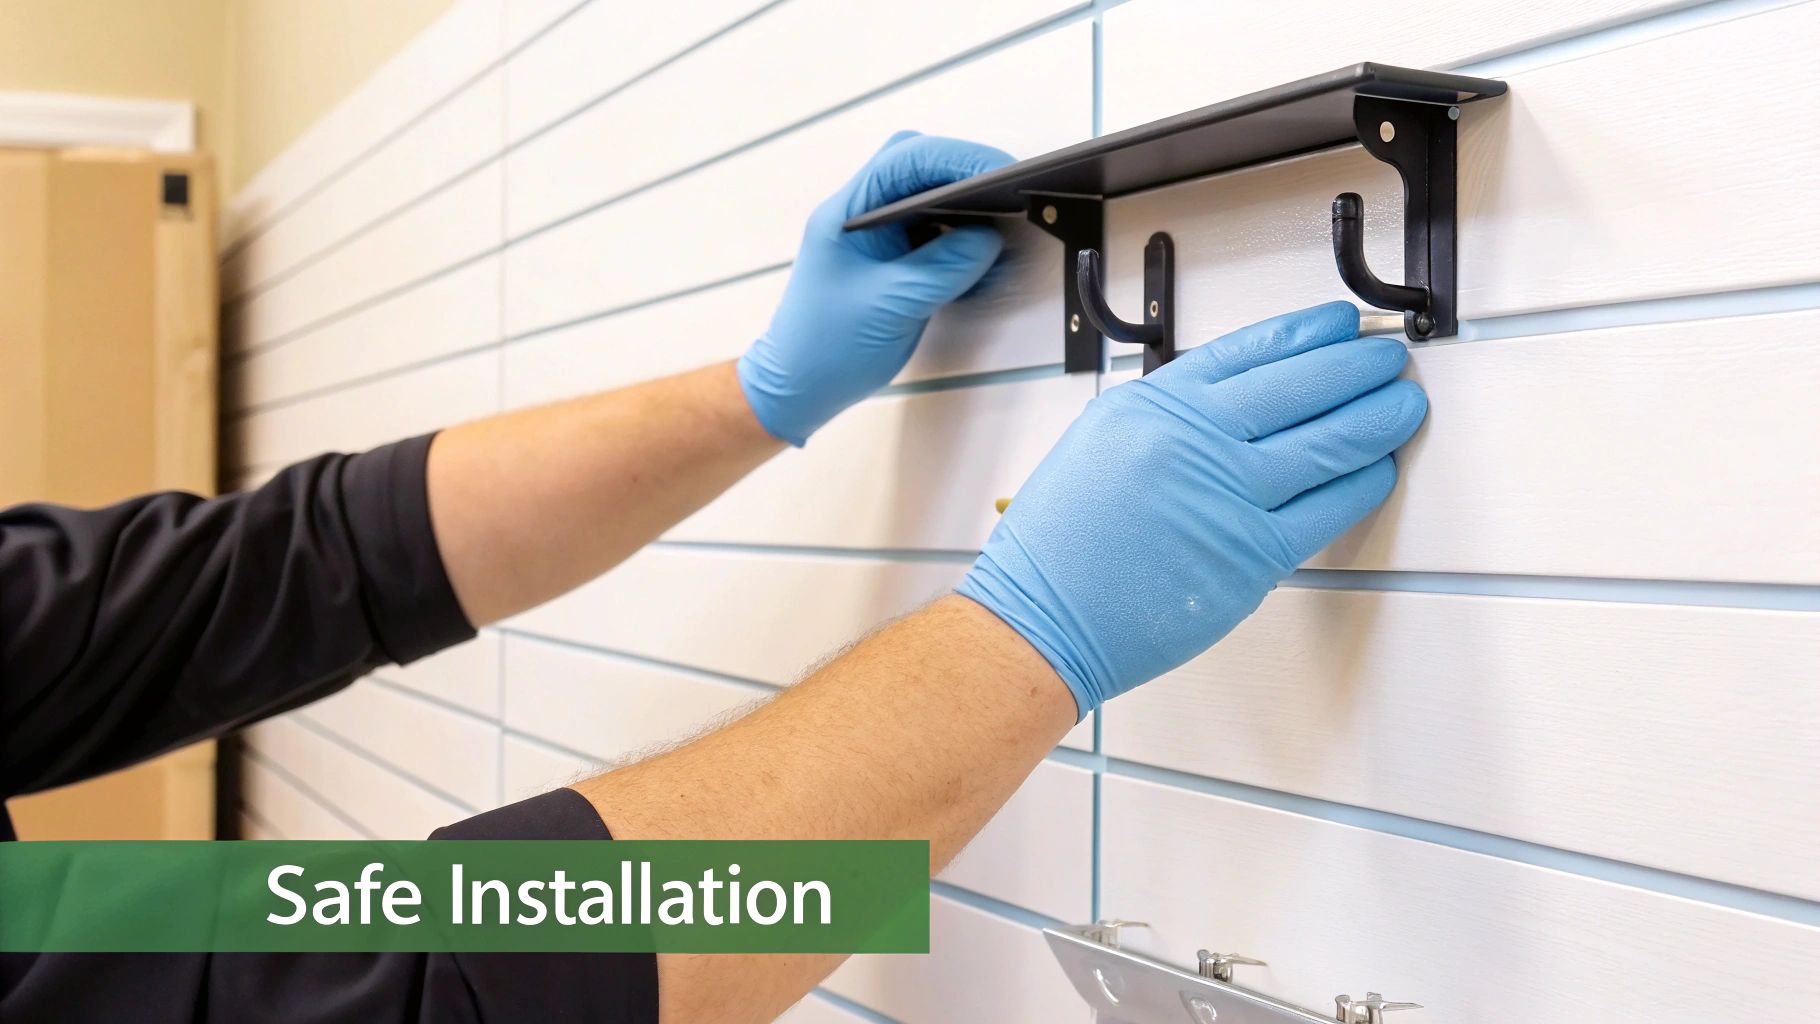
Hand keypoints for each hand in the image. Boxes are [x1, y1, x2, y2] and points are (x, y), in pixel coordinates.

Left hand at [737, 131, 1012, 445]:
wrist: (799, 387)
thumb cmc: (827, 347)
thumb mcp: (891, 306)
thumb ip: (943, 268)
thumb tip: (990, 238)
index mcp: (848, 210)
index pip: (907, 158)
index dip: (960, 158)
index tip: (1003, 172)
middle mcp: (863, 213)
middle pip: (920, 168)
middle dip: (967, 175)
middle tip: (1010, 195)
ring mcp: (878, 236)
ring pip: (930, 200)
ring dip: (967, 209)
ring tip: (1004, 226)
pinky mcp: (893, 260)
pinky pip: (934, 235)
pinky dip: (962, 241)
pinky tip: (984, 258)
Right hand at [957, 302, 1426, 717]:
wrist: (1040, 618)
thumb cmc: (1059, 545)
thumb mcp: (1099, 443)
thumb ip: (1166, 417)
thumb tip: (1238, 404)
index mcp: (1151, 405)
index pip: (1250, 351)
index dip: (1306, 333)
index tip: (1339, 324)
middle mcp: (1192, 441)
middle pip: (1300, 387)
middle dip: (1356, 366)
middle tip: (1387, 357)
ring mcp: (1225, 497)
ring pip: (1326, 443)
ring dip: (1376, 417)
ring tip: (1403, 401)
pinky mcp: (1250, 554)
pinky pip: (1325, 509)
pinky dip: (1360, 483)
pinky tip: (1378, 467)